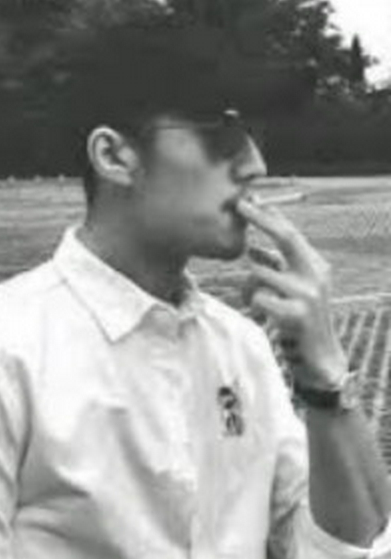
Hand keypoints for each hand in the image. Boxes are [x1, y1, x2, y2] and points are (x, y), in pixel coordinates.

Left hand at [235, 198, 347, 389]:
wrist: (320, 357)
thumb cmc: (299, 318)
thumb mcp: (291, 288)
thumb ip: (276, 267)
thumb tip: (252, 249)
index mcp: (315, 265)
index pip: (291, 233)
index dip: (269, 215)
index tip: (248, 200)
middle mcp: (316, 274)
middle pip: (286, 237)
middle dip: (261, 219)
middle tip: (239, 205)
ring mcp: (308, 294)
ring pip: (259, 272)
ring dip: (247, 284)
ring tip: (255, 300)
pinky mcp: (297, 314)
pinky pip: (257, 297)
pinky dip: (252, 303)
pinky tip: (263, 314)